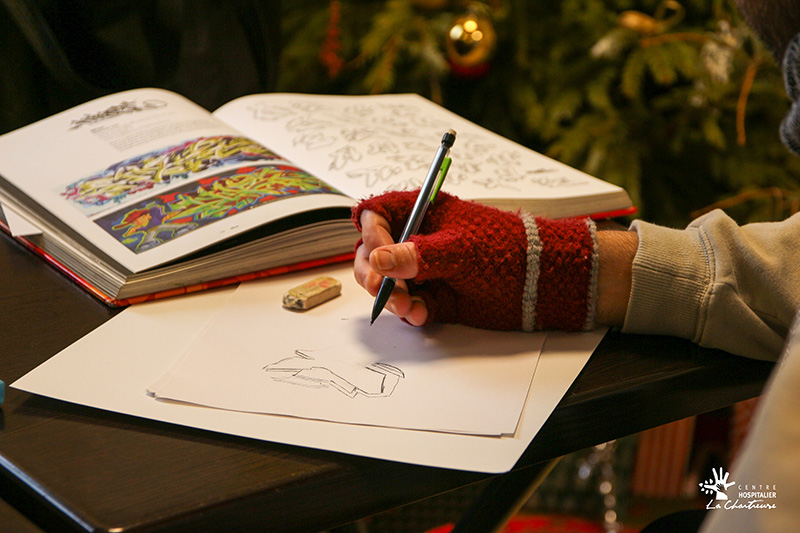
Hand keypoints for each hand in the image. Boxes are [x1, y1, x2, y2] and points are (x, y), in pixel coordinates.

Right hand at [352, 190, 604, 330]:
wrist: (542, 282)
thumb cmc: (506, 249)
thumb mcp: (458, 250)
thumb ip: (416, 256)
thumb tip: (377, 261)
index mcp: (422, 213)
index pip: (377, 216)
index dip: (371, 234)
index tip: (377, 254)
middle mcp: (417, 240)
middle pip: (373, 253)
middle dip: (374, 274)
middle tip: (383, 290)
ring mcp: (424, 271)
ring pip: (386, 284)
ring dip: (391, 297)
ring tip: (407, 307)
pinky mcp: (434, 298)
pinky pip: (409, 306)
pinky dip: (410, 312)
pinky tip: (420, 315)